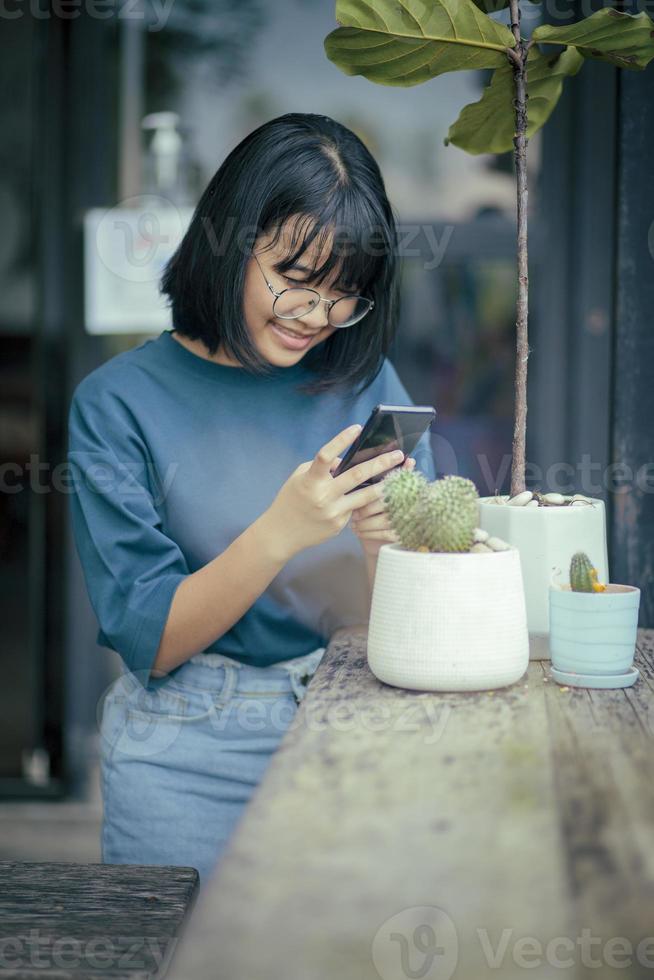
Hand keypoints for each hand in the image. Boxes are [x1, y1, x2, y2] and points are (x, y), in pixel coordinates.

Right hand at [263, 425, 407, 560]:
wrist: (281, 534)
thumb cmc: (291, 500)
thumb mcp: (300, 478)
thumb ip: (322, 467)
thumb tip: (345, 460)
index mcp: (310, 480)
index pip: (326, 455)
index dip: (341, 440)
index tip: (357, 428)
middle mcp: (323, 496)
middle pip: (357, 475)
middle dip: (380, 463)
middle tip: (398, 454)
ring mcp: (333, 512)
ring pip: (366, 496)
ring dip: (385, 484)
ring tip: (400, 475)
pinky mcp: (339, 525)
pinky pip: (357, 509)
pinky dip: (369, 502)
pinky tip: (382, 495)